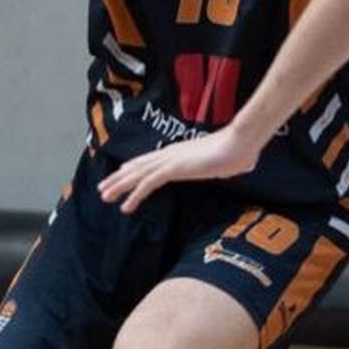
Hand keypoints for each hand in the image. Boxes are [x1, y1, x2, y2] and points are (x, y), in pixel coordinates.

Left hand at [97, 125, 265, 212]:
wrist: (241, 143)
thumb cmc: (240, 151)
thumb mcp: (231, 160)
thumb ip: (231, 163)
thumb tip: (245, 164)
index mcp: (180, 151)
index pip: (151, 159)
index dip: (134, 166)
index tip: (122, 172)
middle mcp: (171, 153)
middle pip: (138, 166)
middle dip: (119, 177)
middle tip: (103, 188)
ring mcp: (171, 160)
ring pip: (137, 174)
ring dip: (119, 186)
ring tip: (104, 196)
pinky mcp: (173, 168)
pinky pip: (148, 183)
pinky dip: (134, 194)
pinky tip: (125, 206)